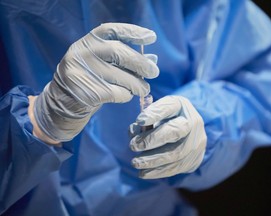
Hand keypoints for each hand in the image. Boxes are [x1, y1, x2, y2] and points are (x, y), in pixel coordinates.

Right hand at [31, 23, 158, 142]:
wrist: (62, 105)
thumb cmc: (88, 81)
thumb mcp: (103, 65)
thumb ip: (124, 61)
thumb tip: (152, 60)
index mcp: (87, 42)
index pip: (112, 30)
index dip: (133, 32)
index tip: (151, 37)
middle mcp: (82, 53)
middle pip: (119, 53)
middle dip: (141, 63)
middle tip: (154, 72)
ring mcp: (81, 73)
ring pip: (121, 77)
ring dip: (138, 85)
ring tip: (144, 89)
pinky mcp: (85, 93)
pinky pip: (117, 93)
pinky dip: (126, 96)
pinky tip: (126, 96)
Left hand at [129, 96, 206, 178]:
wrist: (189, 134)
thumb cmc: (166, 120)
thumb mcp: (156, 113)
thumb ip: (145, 119)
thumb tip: (135, 130)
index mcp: (181, 106)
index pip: (169, 107)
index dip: (155, 113)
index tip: (139, 120)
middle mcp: (193, 122)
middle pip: (175, 131)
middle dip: (152, 140)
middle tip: (133, 145)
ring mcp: (197, 142)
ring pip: (175, 153)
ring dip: (152, 160)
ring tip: (135, 162)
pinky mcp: (195, 158)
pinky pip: (176, 167)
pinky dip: (158, 171)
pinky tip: (143, 173)